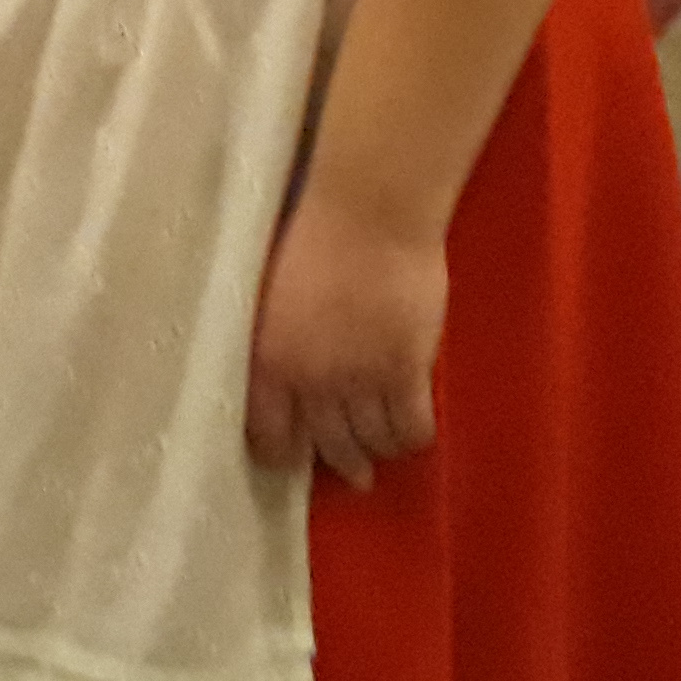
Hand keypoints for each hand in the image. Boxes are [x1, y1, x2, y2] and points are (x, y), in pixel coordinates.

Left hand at [245, 187, 445, 486]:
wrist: (368, 212)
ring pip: (371, 442)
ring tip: (379, 450)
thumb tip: (279, 378)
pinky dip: (412, 437)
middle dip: (338, 461)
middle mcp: (312, 382)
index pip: (269, 436)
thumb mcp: (268, 296)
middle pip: (327, 445)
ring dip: (375, 450)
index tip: (290, 457)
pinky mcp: (407, 370)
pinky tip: (410, 435)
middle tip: (347, 469)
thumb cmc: (310, 235)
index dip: (281, 454)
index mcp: (268, 361)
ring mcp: (362, 380)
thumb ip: (273, 343)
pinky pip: (412, 427)